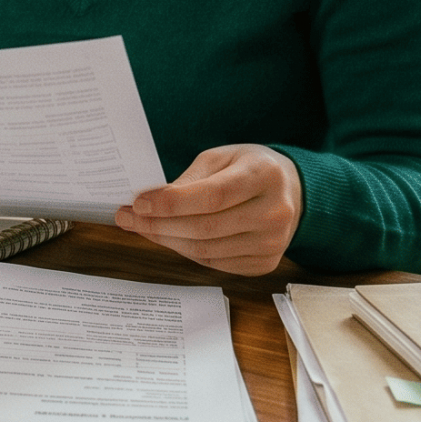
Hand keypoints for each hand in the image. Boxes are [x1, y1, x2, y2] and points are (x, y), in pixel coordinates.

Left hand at [113, 144, 303, 275]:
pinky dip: (185, 252)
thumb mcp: (222, 157)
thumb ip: (190, 178)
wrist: (293, 192)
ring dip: (166, 240)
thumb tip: (151, 201)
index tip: (138, 203)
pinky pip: (214, 264)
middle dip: (158, 225)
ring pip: (206, 251)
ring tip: (142, 227)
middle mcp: (274, 212)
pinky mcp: (264, 264)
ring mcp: (273, 243)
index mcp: (264, 176)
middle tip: (128, 218)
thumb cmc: (250, 169)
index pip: (212, 196)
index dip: (170, 203)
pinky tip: (169, 238)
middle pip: (205, 228)